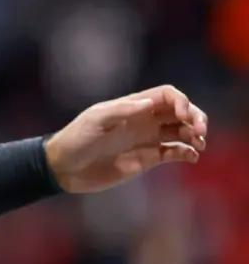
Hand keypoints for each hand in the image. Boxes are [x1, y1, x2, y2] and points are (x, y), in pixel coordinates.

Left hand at [44, 85, 207, 193]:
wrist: (62, 168)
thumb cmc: (75, 139)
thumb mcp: (95, 121)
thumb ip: (122, 111)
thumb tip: (150, 103)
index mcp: (133, 106)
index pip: (167, 95)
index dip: (181, 101)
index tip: (183, 114)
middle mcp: (144, 120)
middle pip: (180, 112)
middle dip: (196, 117)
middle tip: (200, 131)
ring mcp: (146, 139)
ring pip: (181, 131)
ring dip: (195, 135)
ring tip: (199, 144)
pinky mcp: (146, 159)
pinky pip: (174, 152)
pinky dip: (186, 153)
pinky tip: (191, 157)